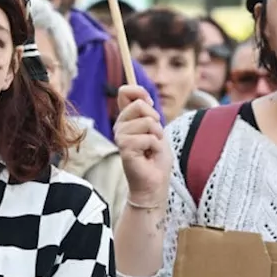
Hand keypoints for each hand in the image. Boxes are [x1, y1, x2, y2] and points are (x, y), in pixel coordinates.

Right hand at [113, 85, 169, 209]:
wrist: (154, 184)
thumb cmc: (156, 160)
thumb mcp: (156, 130)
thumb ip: (148, 113)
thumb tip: (143, 97)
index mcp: (126, 120)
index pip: (124, 92)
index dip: (138, 92)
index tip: (149, 103)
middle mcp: (120, 127)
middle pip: (139, 105)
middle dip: (155, 120)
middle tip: (154, 137)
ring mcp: (121, 137)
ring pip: (147, 122)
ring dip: (157, 137)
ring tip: (151, 149)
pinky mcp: (125, 148)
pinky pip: (148, 138)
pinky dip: (155, 147)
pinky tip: (149, 157)